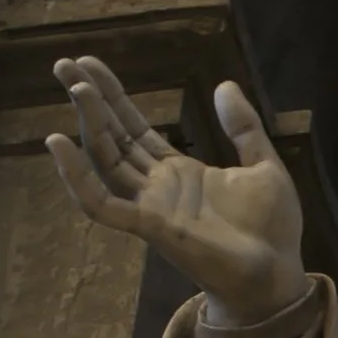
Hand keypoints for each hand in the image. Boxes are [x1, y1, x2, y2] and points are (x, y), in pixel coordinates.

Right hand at [46, 56, 306, 326]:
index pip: (134, 127)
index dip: (112, 96)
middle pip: (112, 136)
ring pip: (106, 159)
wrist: (280, 274)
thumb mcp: (263, 165)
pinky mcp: (150, 227)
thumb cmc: (272, 228)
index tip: (89, 64)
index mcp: (180, 171)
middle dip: (89, 100)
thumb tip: (223, 85)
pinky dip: (77, 177)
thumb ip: (243, 127)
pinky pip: (102, 205)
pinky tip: (58, 143)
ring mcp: (150, 206)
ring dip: (88, 123)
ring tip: (74, 86)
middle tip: (63, 62)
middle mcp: (157, 187)